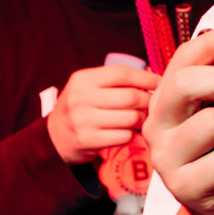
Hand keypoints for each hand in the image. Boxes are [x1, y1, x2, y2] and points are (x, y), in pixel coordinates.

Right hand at [46, 63, 162, 164]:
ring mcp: (83, 120)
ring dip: (142, 120)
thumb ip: (113, 82)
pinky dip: (131, 135)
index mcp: (83, 79)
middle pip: (130, 97)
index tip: (160, 83)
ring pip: (131, 118)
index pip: (122, 74)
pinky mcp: (87, 140)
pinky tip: (128, 133)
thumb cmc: (79, 110)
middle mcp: (81, 98)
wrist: (53, 138)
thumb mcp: (87, 88)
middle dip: (148, 102)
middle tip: (154, 106)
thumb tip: (152, 80)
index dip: (146, 78)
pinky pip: (124, 136)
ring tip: (141, 120)